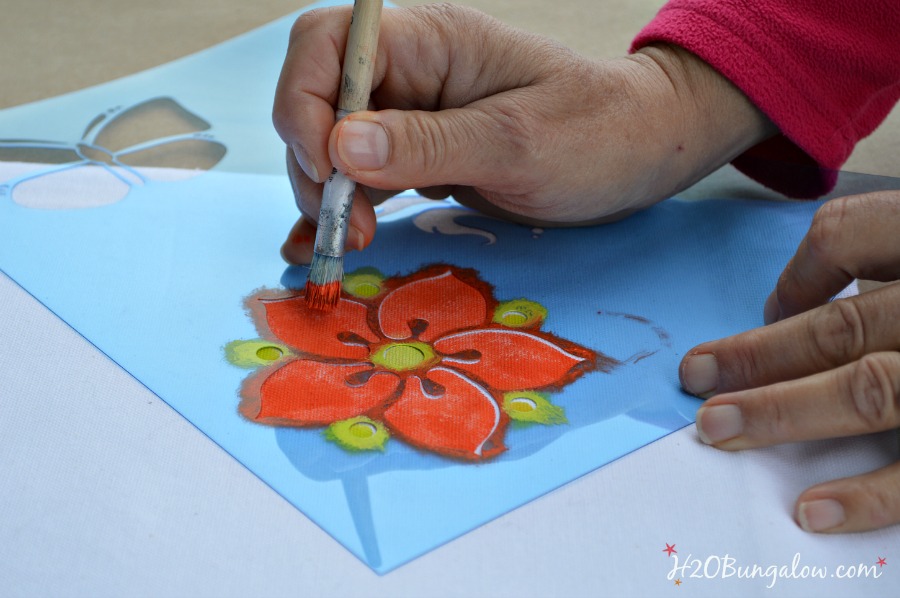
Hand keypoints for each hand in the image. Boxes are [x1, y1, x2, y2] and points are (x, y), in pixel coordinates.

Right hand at [273, 3, 773, 263]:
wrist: (641, 152)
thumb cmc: (596, 134)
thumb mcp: (515, 143)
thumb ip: (427, 144)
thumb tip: (337, 147)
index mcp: (431, 42)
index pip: (326, 46)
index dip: (304, 103)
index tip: (325, 169)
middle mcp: (412, 71)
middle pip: (318, 100)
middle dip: (314, 165)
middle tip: (346, 228)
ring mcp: (414, 113)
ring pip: (334, 145)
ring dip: (328, 194)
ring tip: (351, 242)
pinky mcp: (423, 154)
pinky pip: (365, 174)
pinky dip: (346, 205)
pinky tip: (338, 239)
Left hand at [680, 190, 899, 532]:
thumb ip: (896, 255)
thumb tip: (797, 307)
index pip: (850, 233)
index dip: (795, 274)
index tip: (767, 313)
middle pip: (841, 322)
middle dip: (757, 356)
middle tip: (695, 381)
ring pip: (868, 387)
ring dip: (784, 413)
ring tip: (717, 431)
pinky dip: (874, 494)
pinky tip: (815, 511)